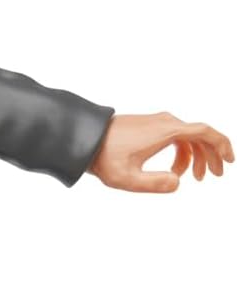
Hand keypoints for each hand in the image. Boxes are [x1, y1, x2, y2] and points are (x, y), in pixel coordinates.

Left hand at [88, 112, 233, 192]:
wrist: (83, 139)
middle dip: (210, 156)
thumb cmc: (104, 158)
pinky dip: (181, 152)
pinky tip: (174, 170)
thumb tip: (177, 183)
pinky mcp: (149, 126)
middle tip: (213, 176)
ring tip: (194, 178)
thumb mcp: (127, 178)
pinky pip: (175, 137)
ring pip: (187, 137)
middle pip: (200, 136)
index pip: (205, 133)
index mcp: (167, 131)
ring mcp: (158, 122)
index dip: (221, 146)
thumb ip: (154, 183)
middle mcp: (166, 122)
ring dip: (194, 157)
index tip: (228, 162)